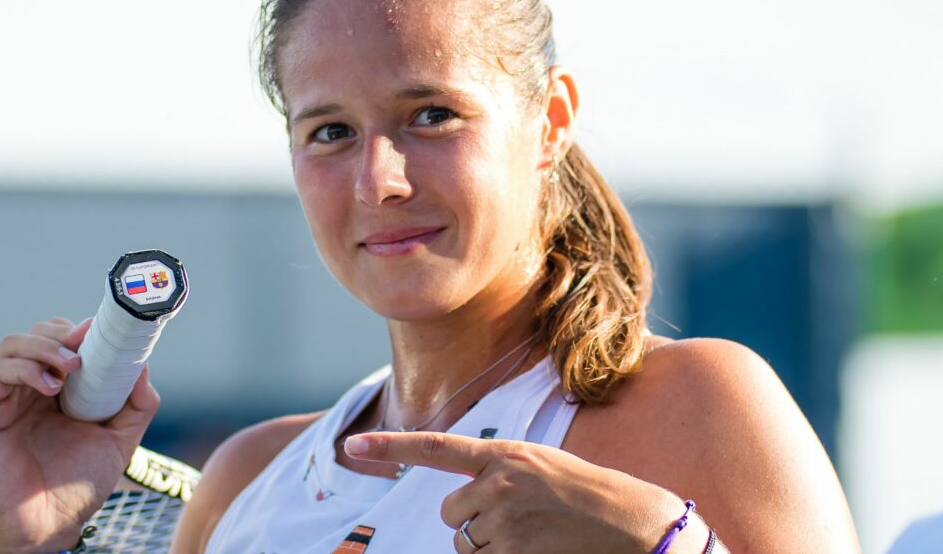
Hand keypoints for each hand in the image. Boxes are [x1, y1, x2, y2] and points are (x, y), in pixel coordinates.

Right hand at [0, 317, 159, 553]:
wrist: (48, 526)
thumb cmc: (78, 486)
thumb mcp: (120, 441)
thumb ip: (137, 405)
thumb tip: (142, 367)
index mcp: (60, 390)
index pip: (65, 340)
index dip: (82, 331)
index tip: (103, 332)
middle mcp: (30, 388)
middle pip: (39, 333)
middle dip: (63, 333)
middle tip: (85, 349)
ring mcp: (6, 397)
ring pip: (14, 344)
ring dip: (45, 345)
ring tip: (71, 365)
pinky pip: (0, 372)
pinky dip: (27, 368)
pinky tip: (51, 386)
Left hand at [344, 431, 697, 553]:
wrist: (635, 522)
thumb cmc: (587, 495)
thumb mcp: (540, 467)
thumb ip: (497, 475)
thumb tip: (456, 508)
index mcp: (504, 453)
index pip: (435, 447)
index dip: (389, 447)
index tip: (352, 445)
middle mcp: (498, 482)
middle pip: (450, 513)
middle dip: (472, 523)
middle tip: (518, 521)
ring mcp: (504, 518)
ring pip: (465, 543)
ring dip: (489, 547)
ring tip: (533, 536)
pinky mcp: (513, 551)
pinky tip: (534, 549)